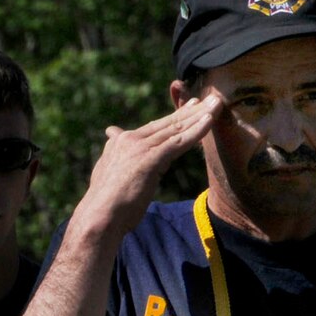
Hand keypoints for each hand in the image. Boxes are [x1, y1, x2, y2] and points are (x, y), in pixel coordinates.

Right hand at [73, 92, 225, 237]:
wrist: (99, 215)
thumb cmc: (105, 201)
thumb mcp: (109, 170)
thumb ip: (114, 151)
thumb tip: (111, 134)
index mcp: (120, 142)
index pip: (154, 127)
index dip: (175, 116)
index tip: (191, 106)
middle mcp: (130, 139)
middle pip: (167, 123)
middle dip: (192, 110)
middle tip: (211, 99)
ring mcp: (140, 148)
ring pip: (176, 129)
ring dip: (199, 116)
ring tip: (217, 104)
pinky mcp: (150, 159)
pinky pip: (178, 142)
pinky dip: (196, 131)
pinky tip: (210, 121)